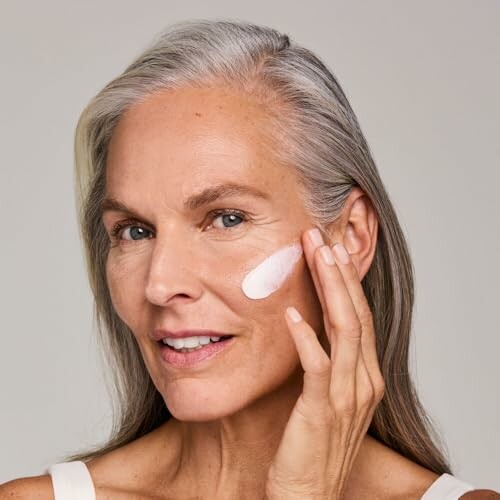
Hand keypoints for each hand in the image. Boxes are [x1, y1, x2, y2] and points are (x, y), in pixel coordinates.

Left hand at [264, 228, 385, 499]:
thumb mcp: (327, 396)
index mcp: (365, 374)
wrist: (308, 496)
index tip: (331, 249)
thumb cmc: (313, 444)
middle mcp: (363, 380)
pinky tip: (291, 315)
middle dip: (338, 272)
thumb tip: (307, 325)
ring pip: (344, 330)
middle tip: (320, 237)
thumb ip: (325, 361)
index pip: (358, 315)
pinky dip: (306, 339)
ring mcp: (346, 395)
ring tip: (315, 256)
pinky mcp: (321, 411)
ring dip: (329, 289)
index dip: (346, 280)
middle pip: (354, 313)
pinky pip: (317, 367)